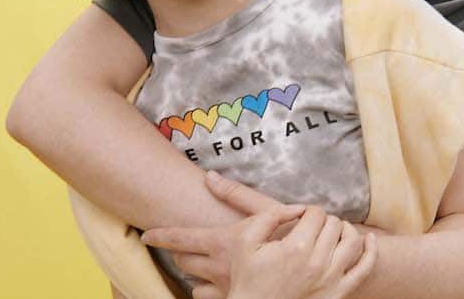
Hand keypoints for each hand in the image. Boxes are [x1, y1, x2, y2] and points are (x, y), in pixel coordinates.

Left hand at [142, 171, 298, 291]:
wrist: (317, 265)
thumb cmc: (294, 235)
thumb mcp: (267, 209)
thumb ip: (235, 194)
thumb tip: (208, 177)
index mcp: (224, 242)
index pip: (181, 239)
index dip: (161, 236)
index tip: (146, 235)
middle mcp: (221, 268)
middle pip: (183, 262)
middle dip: (179, 254)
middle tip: (182, 246)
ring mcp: (229, 289)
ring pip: (195, 286)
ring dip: (195, 276)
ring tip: (202, 266)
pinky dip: (209, 291)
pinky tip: (219, 283)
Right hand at [220, 206, 376, 298]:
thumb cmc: (248, 277)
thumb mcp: (246, 240)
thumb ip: (271, 216)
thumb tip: (298, 207)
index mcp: (296, 247)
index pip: (316, 214)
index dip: (309, 211)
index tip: (301, 218)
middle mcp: (317, 262)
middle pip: (334, 224)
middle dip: (324, 220)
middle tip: (312, 227)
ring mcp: (331, 280)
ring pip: (352, 241)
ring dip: (345, 230)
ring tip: (334, 230)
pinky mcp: (339, 294)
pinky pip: (364, 269)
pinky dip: (371, 251)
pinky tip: (368, 239)